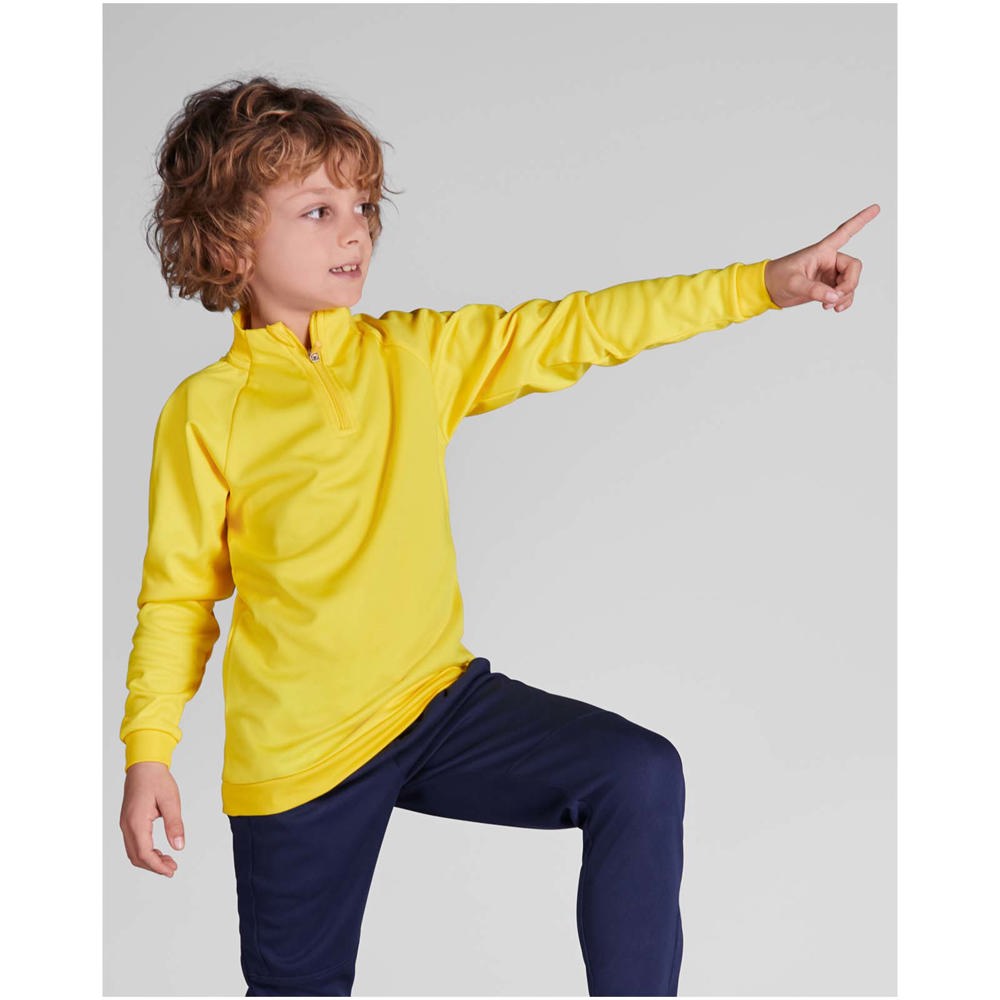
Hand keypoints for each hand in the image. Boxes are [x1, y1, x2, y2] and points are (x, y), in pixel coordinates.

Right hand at [120, 761, 185, 877]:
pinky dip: (145, 851)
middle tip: (172, 869)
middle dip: (154, 866)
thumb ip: (174, 824)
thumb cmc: (157, 779)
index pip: (144, 853)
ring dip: (149, 860)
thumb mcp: (171, 800)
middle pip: (136, 856)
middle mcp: (127, 825)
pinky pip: (134, 843)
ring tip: (168, 862)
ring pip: (133, 851)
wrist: (144, 765)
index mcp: (136, 821)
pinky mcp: (128, 821)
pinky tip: (159, 851)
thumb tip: (179, 846)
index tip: (171, 871)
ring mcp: (125, 824)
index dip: (157, 866)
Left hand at [764, 204, 879, 311]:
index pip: (845, 232)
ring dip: (845, 296)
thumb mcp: (794, 283)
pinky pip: (844, 293)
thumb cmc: (777, 278)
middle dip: (848, 285)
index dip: (861, 220)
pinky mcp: (827, 286)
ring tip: (829, 306)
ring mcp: (829, 274)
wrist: (768, 290)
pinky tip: (833, 308)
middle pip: (854, 268)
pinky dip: (843, 301)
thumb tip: (834, 297)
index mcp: (822, 251)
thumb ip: (814, 290)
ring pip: (851, 283)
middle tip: (834, 298)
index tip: (876, 208)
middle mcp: (829, 260)